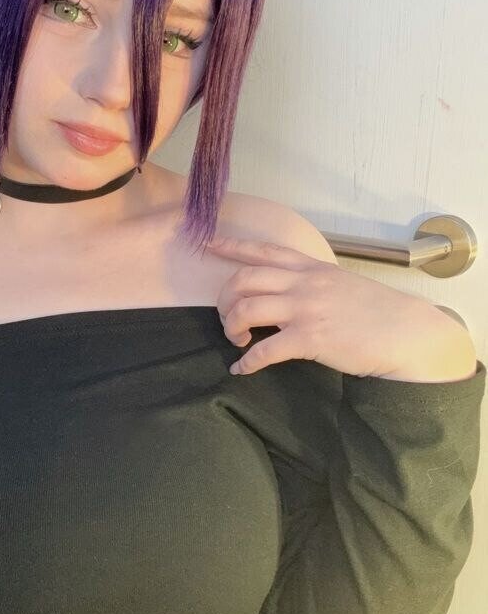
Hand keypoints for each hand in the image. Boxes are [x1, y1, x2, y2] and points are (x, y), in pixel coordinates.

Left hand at [207, 236, 475, 379]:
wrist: (407, 331)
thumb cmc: (376, 311)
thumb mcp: (340, 283)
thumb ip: (311, 283)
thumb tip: (287, 293)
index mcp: (310, 268)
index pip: (263, 250)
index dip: (231, 246)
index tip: (207, 244)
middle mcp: (303, 283)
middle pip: (242, 280)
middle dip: (224, 299)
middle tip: (227, 318)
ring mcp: (305, 309)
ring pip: (246, 309)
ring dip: (231, 326)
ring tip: (237, 340)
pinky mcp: (310, 338)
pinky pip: (265, 350)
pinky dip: (247, 361)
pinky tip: (242, 369)